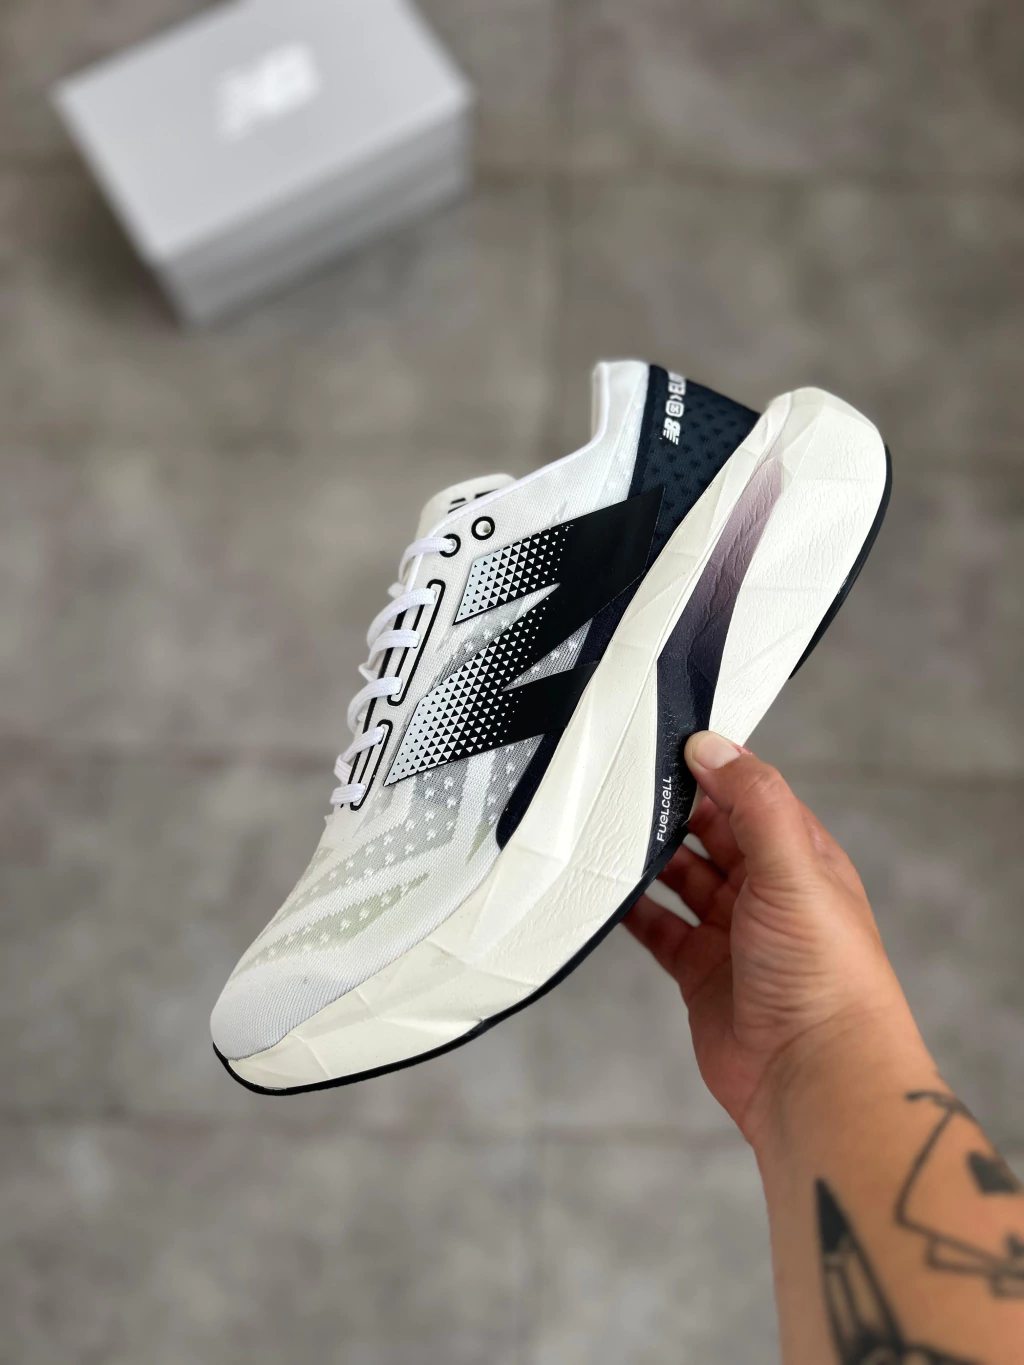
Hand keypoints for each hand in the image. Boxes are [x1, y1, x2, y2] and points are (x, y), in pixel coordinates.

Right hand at [625, 732, 922, 1146]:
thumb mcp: (793, 870)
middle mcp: (767, 891)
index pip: (753, 795)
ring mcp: (732, 932)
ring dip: (649, 856)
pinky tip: (605, 891)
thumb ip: (754, 803)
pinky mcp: (700, 972)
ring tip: (606, 829)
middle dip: (673, 809)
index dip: (714, 767)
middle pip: (712, 832)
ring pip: (681, 877)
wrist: (814, 1079)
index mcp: (802, 859)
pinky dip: (632, 910)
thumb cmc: (825, 975)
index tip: (666, 741)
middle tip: (623, 782)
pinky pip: (658, 928)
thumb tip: (713, 745)